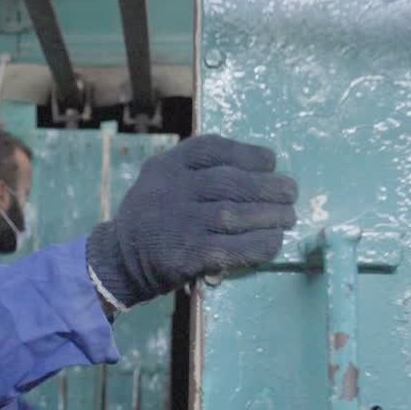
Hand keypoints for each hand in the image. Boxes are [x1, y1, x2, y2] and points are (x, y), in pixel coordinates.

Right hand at [85, 134, 297, 308]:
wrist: (120, 259)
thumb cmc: (156, 218)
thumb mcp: (163, 181)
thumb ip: (198, 173)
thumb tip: (260, 174)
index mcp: (166, 166)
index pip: (212, 150)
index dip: (247, 154)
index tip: (271, 162)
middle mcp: (170, 191)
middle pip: (229, 183)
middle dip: (268, 187)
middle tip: (290, 193)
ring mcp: (177, 224)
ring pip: (233, 215)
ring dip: (269, 216)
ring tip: (289, 217)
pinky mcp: (184, 255)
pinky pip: (230, 249)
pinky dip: (257, 246)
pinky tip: (273, 243)